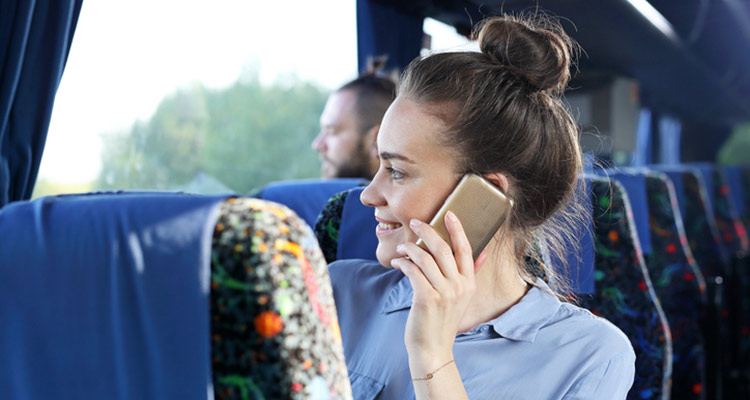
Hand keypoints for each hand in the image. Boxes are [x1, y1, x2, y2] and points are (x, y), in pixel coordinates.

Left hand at [391, 211, 487, 372]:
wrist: (433, 348)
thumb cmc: (442, 320)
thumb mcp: (462, 297)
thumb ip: (470, 274)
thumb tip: (481, 253)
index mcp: (469, 283)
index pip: (465, 250)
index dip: (458, 230)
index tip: (449, 214)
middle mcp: (459, 286)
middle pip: (444, 249)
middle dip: (428, 231)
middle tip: (415, 222)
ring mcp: (444, 293)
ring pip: (425, 258)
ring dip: (411, 248)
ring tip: (402, 247)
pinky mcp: (426, 298)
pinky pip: (413, 271)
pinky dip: (403, 263)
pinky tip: (398, 262)